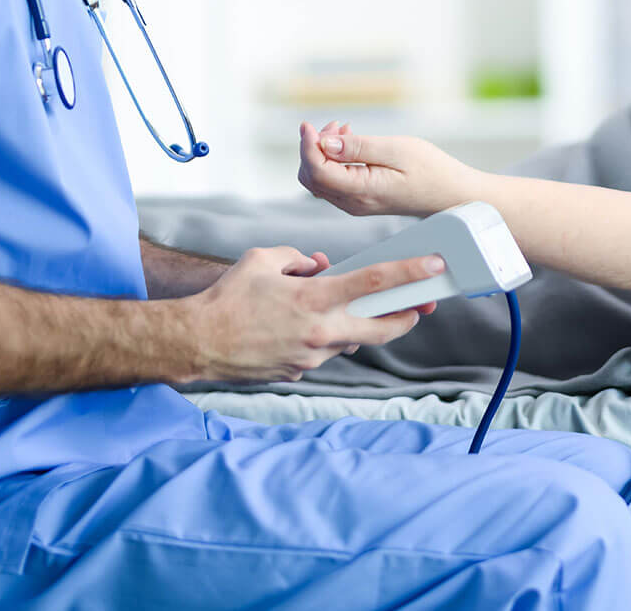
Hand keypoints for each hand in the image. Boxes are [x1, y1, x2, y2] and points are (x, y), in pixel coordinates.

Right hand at [188, 244, 442, 384]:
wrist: (197, 343)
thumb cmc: (228, 299)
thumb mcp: (263, 260)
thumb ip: (298, 259)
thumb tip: (318, 266)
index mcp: (314, 300)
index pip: (373, 283)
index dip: (408, 274)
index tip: (433, 266)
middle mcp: (320, 332)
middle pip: (382, 326)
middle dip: (407, 315)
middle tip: (423, 304)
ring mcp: (312, 357)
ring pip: (353, 339)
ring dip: (359, 323)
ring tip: (343, 305)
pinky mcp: (301, 372)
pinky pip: (326, 350)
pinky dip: (328, 334)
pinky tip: (309, 323)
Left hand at [298, 120, 482, 217]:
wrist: (453, 194)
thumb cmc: (432, 171)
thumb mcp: (396, 150)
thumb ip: (358, 148)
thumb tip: (324, 143)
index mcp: (360, 192)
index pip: (317, 170)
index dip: (307, 145)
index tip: (307, 123)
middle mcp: (353, 203)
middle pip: (311, 176)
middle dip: (313, 147)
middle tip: (335, 123)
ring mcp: (356, 204)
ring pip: (320, 179)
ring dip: (322, 152)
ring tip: (344, 129)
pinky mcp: (361, 199)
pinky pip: (334, 181)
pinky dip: (333, 160)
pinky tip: (349, 142)